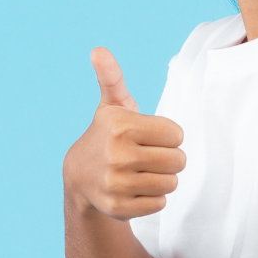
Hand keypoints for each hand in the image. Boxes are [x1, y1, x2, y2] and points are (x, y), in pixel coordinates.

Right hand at [64, 48, 184, 220]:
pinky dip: (153, 198)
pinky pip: (160, 203)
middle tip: (149, 156)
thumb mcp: (111, 105)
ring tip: (143, 172)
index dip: (168, 136)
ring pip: (171, 183)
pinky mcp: (118, 207)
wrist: (79, 177)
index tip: (149, 137)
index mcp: (121, 125)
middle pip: (178, 160)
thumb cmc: (107, 136)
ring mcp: (116, 183)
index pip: (177, 134)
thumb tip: (98, 50)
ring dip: (163, 178)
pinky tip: (135, 189)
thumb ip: (112, 77)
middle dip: (170, 158)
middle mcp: (117, 154)